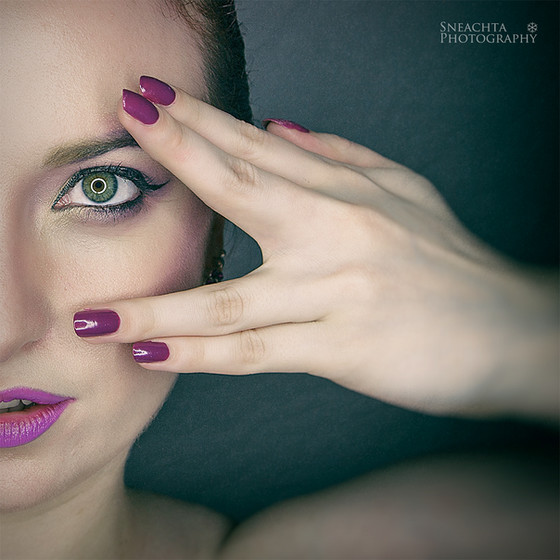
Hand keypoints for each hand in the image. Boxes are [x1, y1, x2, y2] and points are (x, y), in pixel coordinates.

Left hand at [75, 78, 557, 420]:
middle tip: (122, 130)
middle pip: (239, 189)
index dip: (200, 122)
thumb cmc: (449, 263)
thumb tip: (277, 130)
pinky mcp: (341, 349)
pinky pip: (254, 352)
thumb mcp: (403, 192)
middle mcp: (335, 233)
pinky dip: (198, 356)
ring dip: (155, 303)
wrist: (507, 331)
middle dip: (176, 155)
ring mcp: (334, 293)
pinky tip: (151, 353)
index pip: (257, 148)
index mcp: (346, 194)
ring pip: (228, 298)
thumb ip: (338, 157)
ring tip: (94, 312)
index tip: (150, 102)